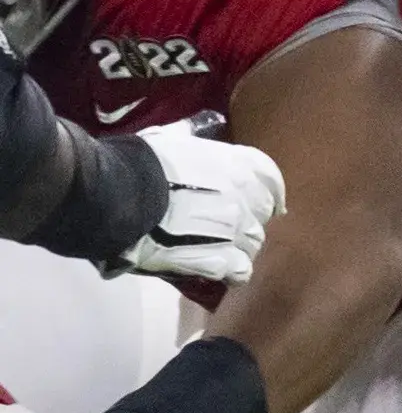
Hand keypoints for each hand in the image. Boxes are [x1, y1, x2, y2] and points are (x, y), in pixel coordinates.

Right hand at [109, 118, 282, 283]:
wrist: (121, 195)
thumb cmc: (141, 162)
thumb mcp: (174, 141)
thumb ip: (192, 144)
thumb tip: (188, 137)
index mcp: (239, 164)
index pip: (270, 179)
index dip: (265, 193)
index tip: (260, 202)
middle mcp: (247, 195)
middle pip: (261, 215)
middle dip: (247, 221)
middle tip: (224, 229)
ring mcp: (237, 229)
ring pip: (253, 244)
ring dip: (238, 248)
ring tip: (216, 253)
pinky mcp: (222, 259)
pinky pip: (240, 271)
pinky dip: (233, 274)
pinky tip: (219, 274)